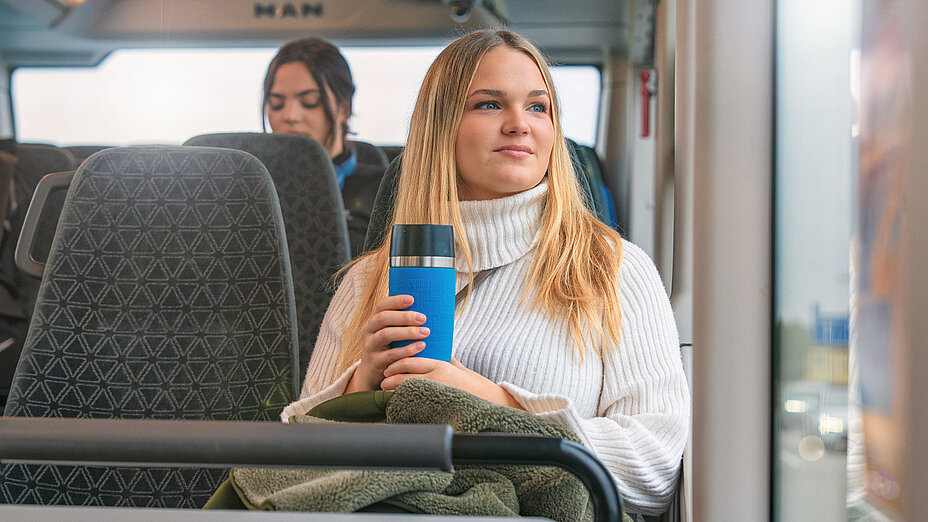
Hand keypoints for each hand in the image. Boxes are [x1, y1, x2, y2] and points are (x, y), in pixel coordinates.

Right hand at [346, 294, 428, 392]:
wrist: (372, 374)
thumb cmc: (388, 348)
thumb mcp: (389, 334)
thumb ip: (401, 323)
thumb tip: (430, 309)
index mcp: (373, 321)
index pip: (381, 306)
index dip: (395, 301)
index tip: (412, 299)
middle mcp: (369, 332)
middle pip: (382, 318)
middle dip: (404, 316)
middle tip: (423, 318)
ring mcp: (370, 347)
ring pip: (386, 335)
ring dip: (407, 332)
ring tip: (426, 332)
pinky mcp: (376, 362)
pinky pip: (391, 355)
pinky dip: (406, 350)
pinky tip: (420, 346)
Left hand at [381, 357, 523, 409]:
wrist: (491, 402)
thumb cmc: (476, 386)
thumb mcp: (461, 369)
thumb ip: (447, 360)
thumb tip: (437, 352)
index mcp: (441, 365)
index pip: (412, 360)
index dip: (397, 364)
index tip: (389, 367)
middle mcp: (437, 377)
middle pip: (405, 374)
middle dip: (391, 377)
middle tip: (383, 379)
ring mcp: (437, 391)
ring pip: (407, 388)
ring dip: (393, 390)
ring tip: (385, 391)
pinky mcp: (438, 404)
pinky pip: (415, 402)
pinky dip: (403, 402)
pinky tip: (396, 404)